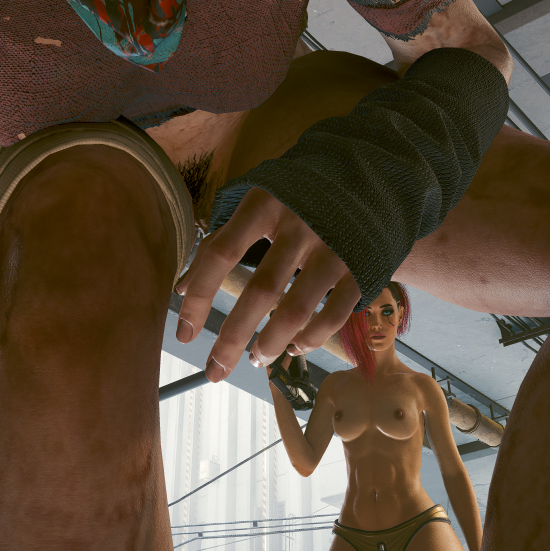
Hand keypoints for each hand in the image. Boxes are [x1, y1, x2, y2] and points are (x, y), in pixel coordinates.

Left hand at [175, 187, 359, 382]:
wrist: (368, 179)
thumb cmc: (296, 197)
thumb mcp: (256, 205)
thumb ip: (220, 241)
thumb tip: (181, 289)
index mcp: (264, 204)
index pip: (220, 253)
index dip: (199, 296)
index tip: (184, 333)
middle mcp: (299, 224)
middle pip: (260, 291)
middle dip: (232, 338)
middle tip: (214, 370)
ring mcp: (333, 247)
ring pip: (296, 310)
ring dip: (270, 343)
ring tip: (255, 359)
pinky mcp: (360, 267)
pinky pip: (333, 315)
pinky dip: (311, 339)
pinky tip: (294, 348)